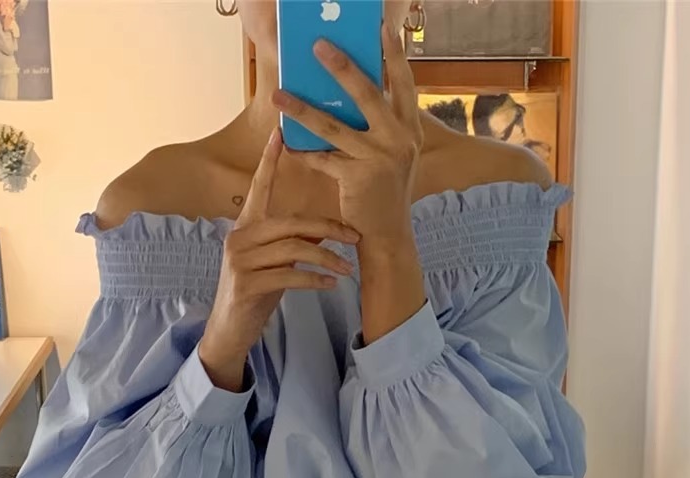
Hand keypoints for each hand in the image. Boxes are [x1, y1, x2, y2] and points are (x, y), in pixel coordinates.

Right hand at [199, 127, 360, 391]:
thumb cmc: (255, 292)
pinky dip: (315, 280)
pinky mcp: (247, 285)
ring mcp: (241, 261)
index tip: (279, 135)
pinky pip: (289, 276)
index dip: (269, 162)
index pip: (258, 188)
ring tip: (348, 268)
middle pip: (291, 222)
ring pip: (294, 250)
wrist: (229, 329)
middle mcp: (239, 238)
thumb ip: (292, 242)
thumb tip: (324, 228)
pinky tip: (332, 285)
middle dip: (328, 228)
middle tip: (355, 235)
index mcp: (245, 227)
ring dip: (327, 259)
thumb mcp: (275, 262)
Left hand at [272, 23, 423, 242]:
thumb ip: (378, 127)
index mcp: (410, 131)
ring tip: (279, 93)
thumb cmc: (384, 194)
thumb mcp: (391, 156)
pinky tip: (287, 142)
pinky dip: (304, 152)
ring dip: (302, 109)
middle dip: (342, 67)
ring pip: (334, 126)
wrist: (388, 237)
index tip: (380, 29)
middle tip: (318, 44)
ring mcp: (380, 159)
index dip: (393, 56)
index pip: (404, 85)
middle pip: (368, 94)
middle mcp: (399, 141)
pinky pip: (323, 158)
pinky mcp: (358, 178)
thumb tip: (344, 96)